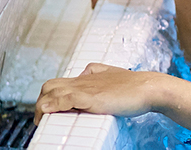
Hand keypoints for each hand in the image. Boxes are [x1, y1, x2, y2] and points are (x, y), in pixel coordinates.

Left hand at [35, 64, 163, 122]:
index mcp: (87, 77)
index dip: (49, 96)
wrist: (149, 87)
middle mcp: (83, 80)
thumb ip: (98, 71)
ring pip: (52, 92)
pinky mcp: (90, 97)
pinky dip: (53, 104)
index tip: (49, 110)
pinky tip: (48, 112)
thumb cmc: (135, 85)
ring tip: (41, 120)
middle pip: (49, 86)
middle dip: (41, 101)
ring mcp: (86, 88)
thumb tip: (86, 70)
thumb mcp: (112, 73)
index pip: (58, 83)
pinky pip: (65, 99)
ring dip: (42, 107)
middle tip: (42, 118)